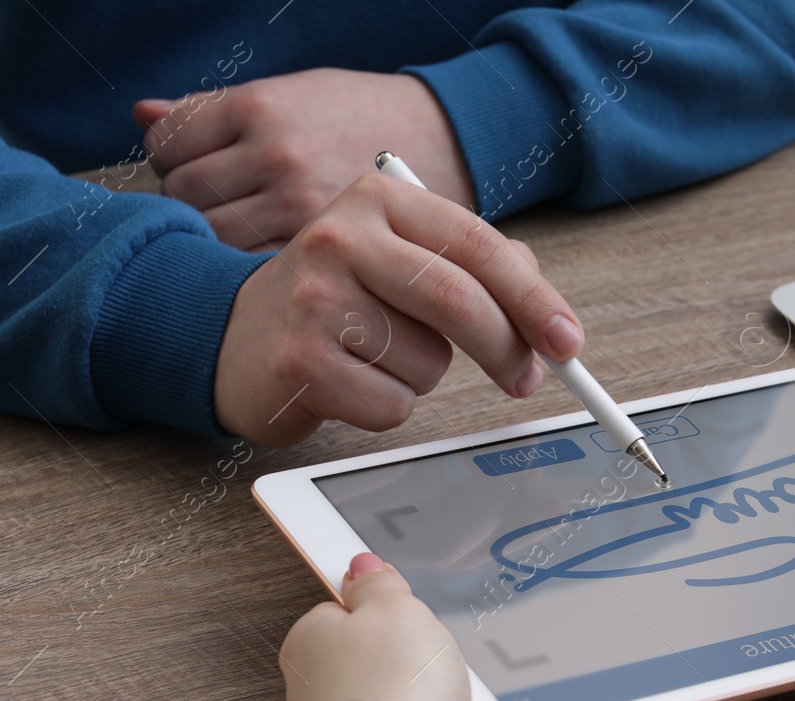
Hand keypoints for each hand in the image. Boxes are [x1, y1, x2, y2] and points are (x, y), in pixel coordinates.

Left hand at [134, 70, 473, 250]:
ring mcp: (301, 203)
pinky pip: (256, 269)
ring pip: (215, 238)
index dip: (172, 164)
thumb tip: (141, 117)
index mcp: (261, 106)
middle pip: (185, 196)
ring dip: (219, 244)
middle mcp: (276, 153)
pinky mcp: (327, 246)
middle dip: (193, 208)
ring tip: (245, 240)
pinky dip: (252, 271)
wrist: (447, 139)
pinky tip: (268, 263)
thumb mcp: (288, 93)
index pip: (171, 147)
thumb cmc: (359, 116)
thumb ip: (213, 111)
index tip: (195, 174)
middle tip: (222, 215)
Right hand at [214, 173, 584, 446]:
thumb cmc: (331, 298)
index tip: (567, 341)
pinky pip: (392, 404)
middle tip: (524, 379)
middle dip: (506, 350)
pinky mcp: (300, 358)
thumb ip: (471, 267)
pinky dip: (387, 407)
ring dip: (424, 377)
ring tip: (378, 359)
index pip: (479, 246)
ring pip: (429, 362)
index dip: (534, 299)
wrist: (227, 334)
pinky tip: (349, 384)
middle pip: (460, 301)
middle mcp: (341, 235)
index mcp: (377, 198)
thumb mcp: (397, 259)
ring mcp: (315, 296)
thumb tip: (544, 310)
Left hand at [279, 552, 468, 700]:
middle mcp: (311, 691)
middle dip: (403, 656)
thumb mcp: (396, 607)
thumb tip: (364, 567)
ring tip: (437, 697)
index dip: (381, 607)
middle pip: (368, 656)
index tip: (401, 606)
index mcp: (308, 641)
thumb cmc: (388, 694)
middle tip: (426, 652)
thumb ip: (378, 583)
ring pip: (390, 699)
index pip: (342, 608)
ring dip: (418, 698)